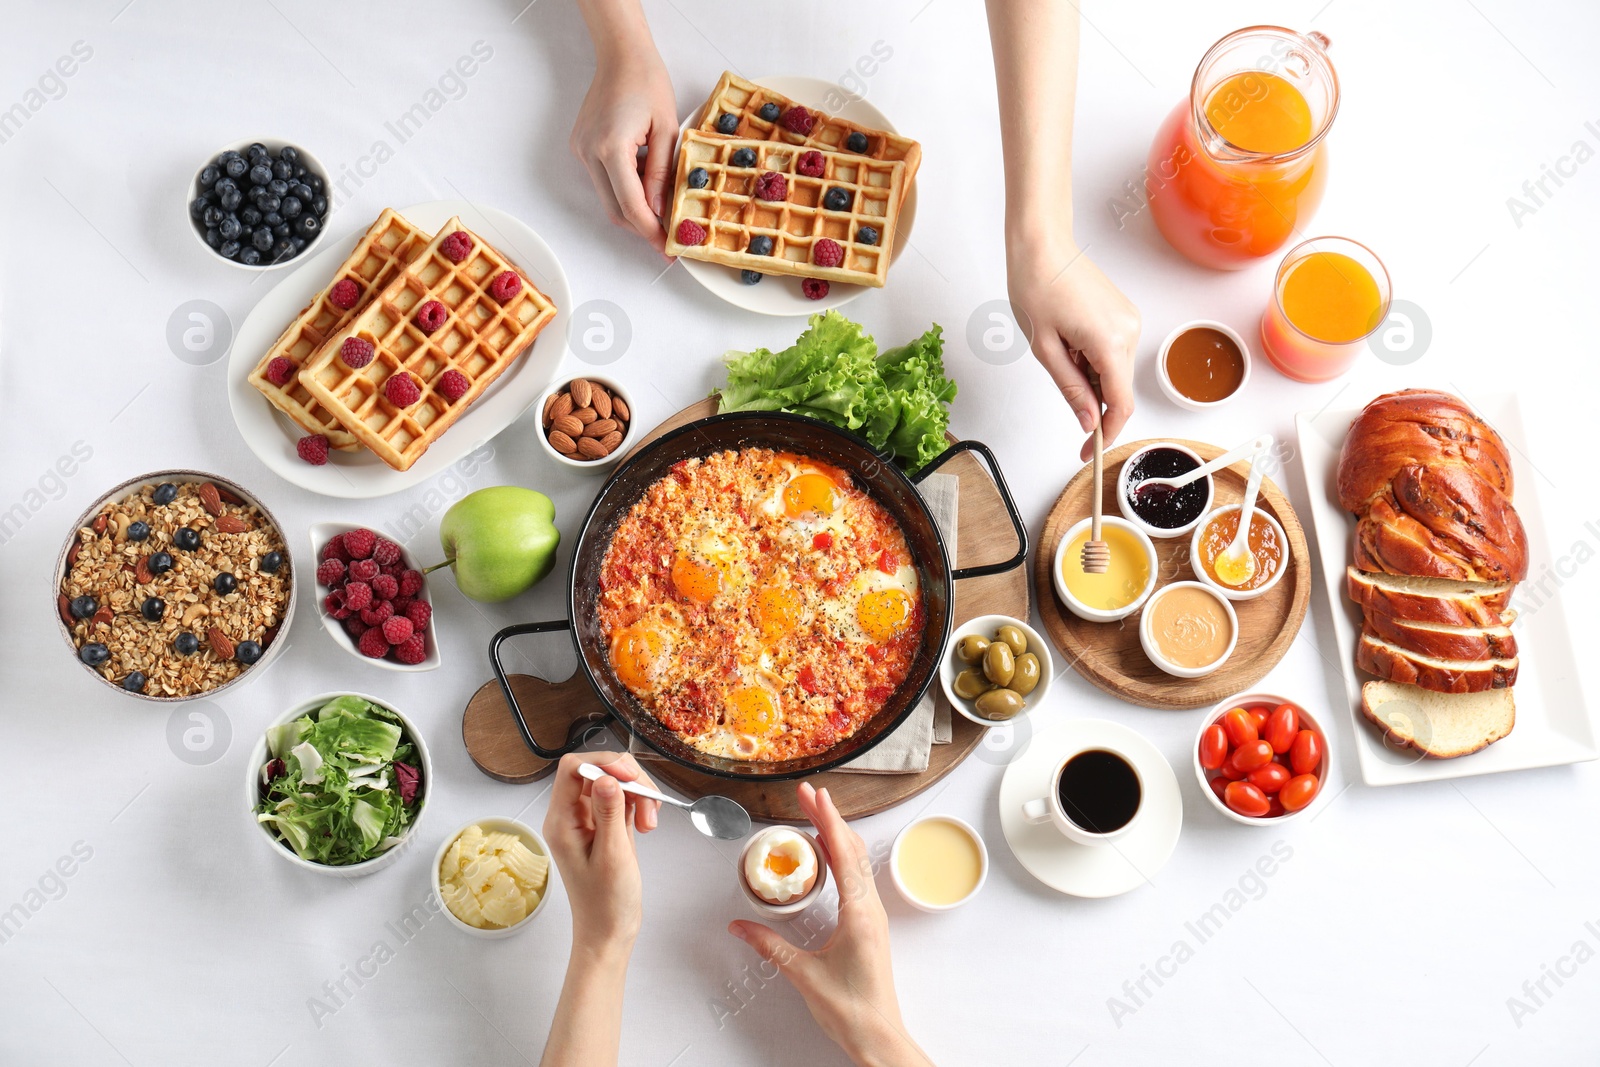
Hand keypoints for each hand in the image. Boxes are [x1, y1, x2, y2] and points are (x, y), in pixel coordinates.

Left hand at [541, 752, 660, 953]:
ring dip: (638, 794)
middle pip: (598, 771)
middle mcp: (571, 815)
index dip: (603, 764)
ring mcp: (589, 819)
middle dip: (628, 781)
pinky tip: (647, 823)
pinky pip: (622, 798)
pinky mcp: (605, 824)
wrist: (609, 931)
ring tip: (650, 823)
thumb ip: (609, 812)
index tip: (631, 779)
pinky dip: (639, 804)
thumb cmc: (606, 903)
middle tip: (648, 806)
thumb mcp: (612, 855)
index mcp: (561, 821)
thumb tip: (606, 777)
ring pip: (614, 782)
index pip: (573, 769)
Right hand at [569, 40, 677, 256]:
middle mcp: (590, 152)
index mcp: (612, 147)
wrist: (621, 55)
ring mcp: (582, 151)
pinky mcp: (581, 147)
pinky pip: (604, 181)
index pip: (631, 205)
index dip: (650, 231)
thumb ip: (661, 173)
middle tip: (666, 241)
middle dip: (642, 229)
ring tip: (661, 215)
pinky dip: (624, 191)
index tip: (668, 247)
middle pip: (615, 210)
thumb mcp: (667, 129)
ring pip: (608, 199)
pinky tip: (645, 186)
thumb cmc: (648, 83)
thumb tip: (659, 211)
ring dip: (633, 211)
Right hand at [728, 784, 929, 1066]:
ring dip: (835, 836)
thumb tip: (740, 926)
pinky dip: (840, 858)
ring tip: (813, 816)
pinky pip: (855, 879)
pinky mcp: (868, 925)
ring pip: (856, 862)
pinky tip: (827, 856)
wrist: (878, 1036)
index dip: (827, 820)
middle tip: (807, 794)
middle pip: (851, 849)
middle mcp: (870, 908)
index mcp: (859, 913)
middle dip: (828, 818)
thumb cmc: (851, 1009)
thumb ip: (770, 946)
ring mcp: (872, 916)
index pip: (843, 853)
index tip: (814, 794)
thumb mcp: (803, 974)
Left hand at [1008, 238, 1140, 461]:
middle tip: (1058, 379)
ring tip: (1059, 348)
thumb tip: (1089, 422)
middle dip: (1092, 399)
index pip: (1120, 404)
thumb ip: (1071, 389)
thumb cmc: (1036, 286)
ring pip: (1115, 371)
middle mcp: (1129, 332)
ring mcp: (1130, 321)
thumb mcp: (1045, 348)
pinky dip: (1094, 359)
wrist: (1042, 245)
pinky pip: (1114, 352)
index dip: (1106, 433)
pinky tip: (1070, 340)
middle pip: (1119, 389)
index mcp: (1109, 342)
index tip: (1089, 450)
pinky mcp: (1125, 315)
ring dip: (1090, 376)